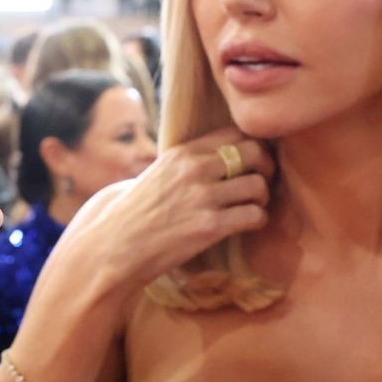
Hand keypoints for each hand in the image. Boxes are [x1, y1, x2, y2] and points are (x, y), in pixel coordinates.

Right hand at [45, 127, 273, 299]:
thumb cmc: (131, 214)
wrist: (115, 247)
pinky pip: (255, 215)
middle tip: (262, 183)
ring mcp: (202, 197)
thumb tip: (213, 158)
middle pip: (253, 152)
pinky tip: (248, 225)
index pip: (234, 134)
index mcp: (181, 153)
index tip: (253, 162)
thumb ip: (183, 163)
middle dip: (266, 167)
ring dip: (262, 198)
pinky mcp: (209, 226)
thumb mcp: (155, 174)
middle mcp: (193, 169)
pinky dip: (258, 220)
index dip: (252, 146)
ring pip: (258, 185)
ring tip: (253, 207)